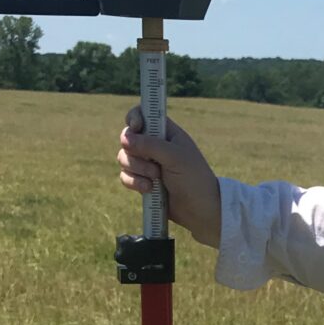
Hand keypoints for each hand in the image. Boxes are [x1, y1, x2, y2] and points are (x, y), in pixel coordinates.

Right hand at [117, 106, 221, 248]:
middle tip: (154, 163)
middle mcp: (154, 145)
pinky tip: (149, 189)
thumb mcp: (175, 157)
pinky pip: (124, 176)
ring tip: (155, 179)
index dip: (134, 118)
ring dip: (137, 169)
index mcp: (166, 132)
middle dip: (135, 152)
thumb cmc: (194, 178)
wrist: (200, 210)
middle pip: (127, 138)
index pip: (142, 114)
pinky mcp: (141, 181)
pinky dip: (133, 182)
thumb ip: (150, 145)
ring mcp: (147, 163)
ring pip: (124, 158)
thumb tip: (124, 138)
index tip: (136, 127)